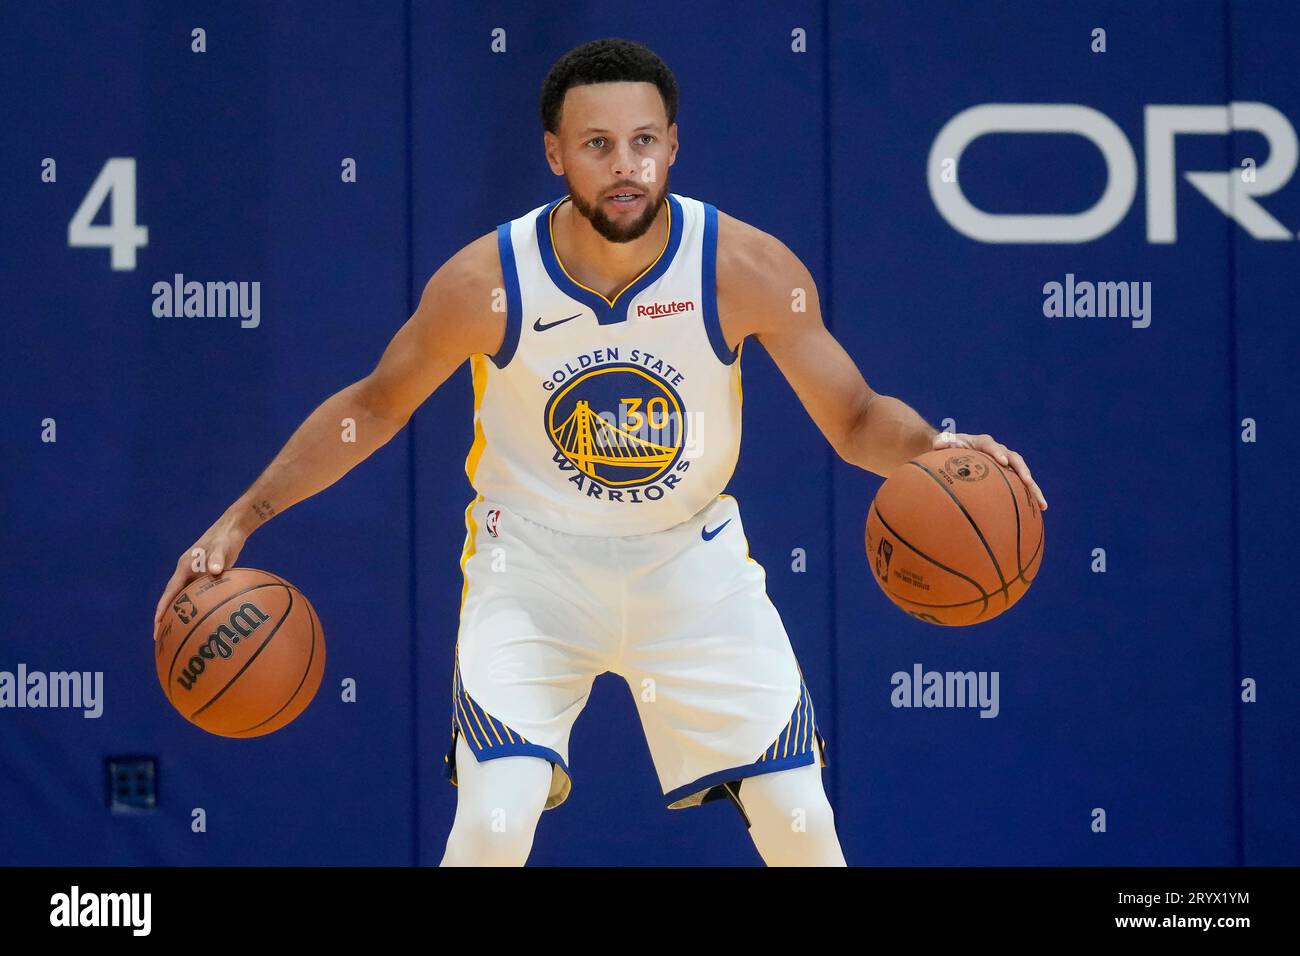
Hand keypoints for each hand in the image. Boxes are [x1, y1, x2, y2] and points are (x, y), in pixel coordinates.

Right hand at [153, 515, 248, 632]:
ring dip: (180, 614)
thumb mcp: (222, 547)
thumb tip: (215, 571)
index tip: (157, 626)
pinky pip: (198, 595)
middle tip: (163, 638)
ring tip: (178, 635)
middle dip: (166, 618)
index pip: (169, 594)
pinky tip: (203, 621)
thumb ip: (218, 559)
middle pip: (173, 599)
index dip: (162, 611)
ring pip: (185, 598)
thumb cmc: (226, 538)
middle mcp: (186, 573)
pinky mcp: (206, 576)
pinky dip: (197, 607)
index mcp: (184, 568)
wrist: (232, 529)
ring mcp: (195, 575)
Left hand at [933, 431, 1046, 510]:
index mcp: (983, 443)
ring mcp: (1007, 464)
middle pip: (1015, 459)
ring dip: (1033, 488)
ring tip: (1042, 504)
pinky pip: (1021, 486)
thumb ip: (942, 442)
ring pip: (1023, 475)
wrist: (957, 450)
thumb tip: (937, 444)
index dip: (998, 453)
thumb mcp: (943, 443)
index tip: (1003, 462)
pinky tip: (1039, 511)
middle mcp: (999, 451)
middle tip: (1027, 481)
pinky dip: (1030, 497)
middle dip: (1022, 471)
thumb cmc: (949, 447)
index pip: (991, 446)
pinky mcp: (1009, 475)